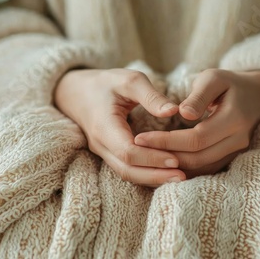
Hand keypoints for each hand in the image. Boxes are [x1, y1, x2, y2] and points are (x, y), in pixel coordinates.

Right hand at [54, 68, 185, 186]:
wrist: (76, 92)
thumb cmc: (106, 83)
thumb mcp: (128, 80)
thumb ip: (151, 96)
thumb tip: (174, 111)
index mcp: (104, 126)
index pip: (128, 151)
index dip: (152, 158)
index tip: (176, 159)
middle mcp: (100, 144)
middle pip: (127, 169)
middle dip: (155, 175)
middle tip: (182, 176)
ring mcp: (103, 152)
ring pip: (127, 173)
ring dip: (152, 178)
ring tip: (179, 178)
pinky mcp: (109, 155)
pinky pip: (127, 169)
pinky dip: (146, 174)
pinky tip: (166, 173)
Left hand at [134, 69, 259, 177]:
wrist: (259, 94)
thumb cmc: (231, 82)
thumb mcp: (214, 78)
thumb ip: (199, 96)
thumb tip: (183, 114)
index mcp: (234, 119)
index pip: (196, 138)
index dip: (167, 141)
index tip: (141, 138)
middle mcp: (237, 140)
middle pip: (197, 158)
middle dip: (165, 155)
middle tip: (138, 148)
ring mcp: (236, 152)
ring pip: (201, 167)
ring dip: (173, 165)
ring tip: (146, 157)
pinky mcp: (231, 157)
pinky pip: (206, 168)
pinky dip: (184, 167)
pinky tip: (163, 161)